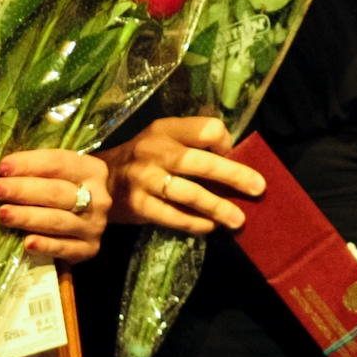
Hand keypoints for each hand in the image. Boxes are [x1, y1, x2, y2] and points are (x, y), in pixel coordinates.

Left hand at [0, 147, 112, 263]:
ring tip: (2, 214)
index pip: (58, 163)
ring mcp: (95, 226)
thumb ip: (36, 170)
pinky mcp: (89, 249)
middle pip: (57, 192)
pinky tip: (27, 243)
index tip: (1, 168)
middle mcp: (99, 198)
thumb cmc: (66, 187)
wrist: (91, 214)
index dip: (28, 164)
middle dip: (22, 190)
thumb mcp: (60, 172)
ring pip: (57, 220)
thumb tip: (0, 172)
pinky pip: (65, 248)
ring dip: (27, 217)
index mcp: (92, 170)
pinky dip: (45, 246)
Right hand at [102, 116, 266, 234]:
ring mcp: (144, 179)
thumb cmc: (144, 159)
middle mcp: (154, 151)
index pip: (206, 129)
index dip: (224, 142)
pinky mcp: (138, 205)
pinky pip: (173, 216)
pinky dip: (195, 223)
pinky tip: (210, 227)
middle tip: (257, 189)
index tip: (229, 154)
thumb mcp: (164, 139)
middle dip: (233, 176)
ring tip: (239, 219)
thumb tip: (236, 157)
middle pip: (200, 162)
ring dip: (217, 207)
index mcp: (166, 130)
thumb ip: (194, 143)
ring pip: (189, 193)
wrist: (98, 180)